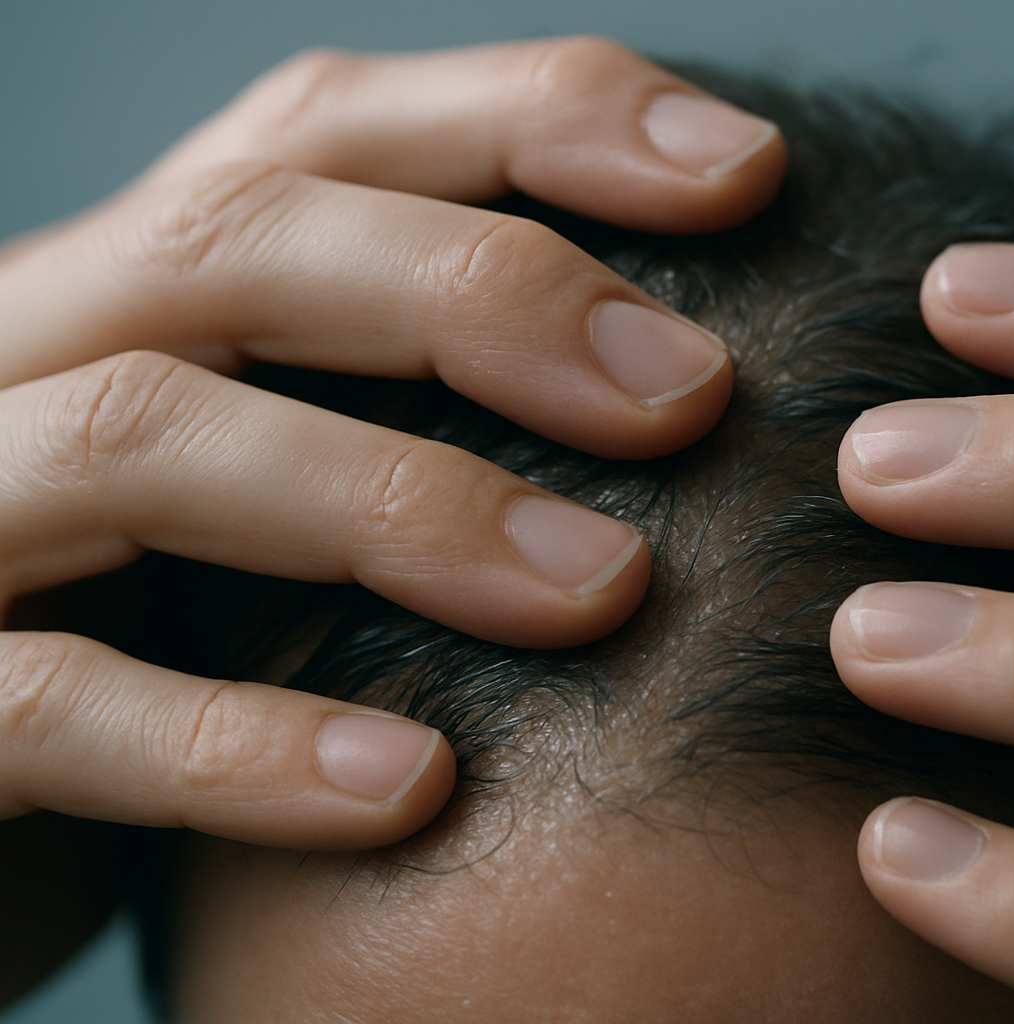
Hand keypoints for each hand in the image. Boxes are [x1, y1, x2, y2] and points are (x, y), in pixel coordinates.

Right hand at [0, 41, 782, 858]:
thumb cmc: (146, 631)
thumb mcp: (261, 479)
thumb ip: (395, 398)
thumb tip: (678, 370)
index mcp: (133, 291)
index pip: (327, 130)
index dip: (538, 120)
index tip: (745, 173)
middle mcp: (21, 359)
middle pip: (239, 238)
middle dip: (482, 292)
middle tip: (690, 393)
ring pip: (140, 436)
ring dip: (392, 502)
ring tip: (600, 589)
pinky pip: (40, 705)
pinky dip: (232, 741)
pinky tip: (409, 787)